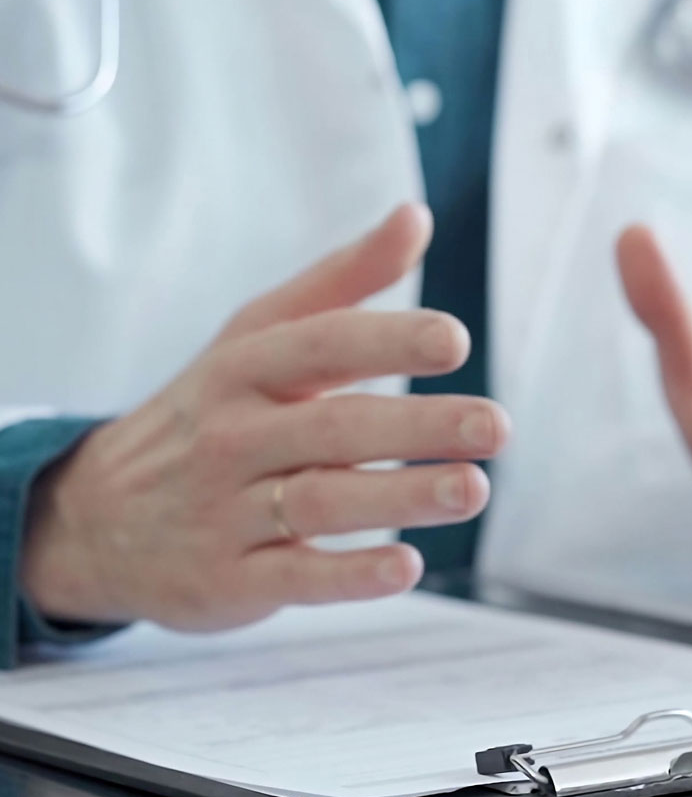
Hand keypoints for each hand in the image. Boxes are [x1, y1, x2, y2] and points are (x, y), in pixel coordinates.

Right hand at [21, 206, 509, 630]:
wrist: (91, 520)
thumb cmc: (208, 415)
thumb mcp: (256, 339)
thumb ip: (343, 281)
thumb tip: (417, 215)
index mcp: (244, 370)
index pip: (319, 345)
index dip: (386, 340)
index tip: (454, 340)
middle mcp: (232, 438)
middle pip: (333, 428)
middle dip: (418, 426)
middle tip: (495, 425)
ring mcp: (226, 512)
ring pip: (321, 501)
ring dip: (401, 497)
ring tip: (473, 488)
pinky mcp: (228, 581)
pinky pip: (294, 578)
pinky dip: (348, 576)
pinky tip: (406, 567)